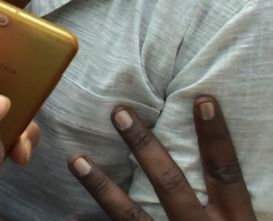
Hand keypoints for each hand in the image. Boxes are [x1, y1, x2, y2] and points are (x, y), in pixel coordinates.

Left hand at [68, 98, 254, 220]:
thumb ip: (231, 205)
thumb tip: (220, 170)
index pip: (225, 172)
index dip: (215, 136)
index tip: (202, 99)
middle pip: (171, 185)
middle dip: (144, 147)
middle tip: (117, 111)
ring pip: (134, 219)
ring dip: (102, 188)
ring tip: (75, 159)